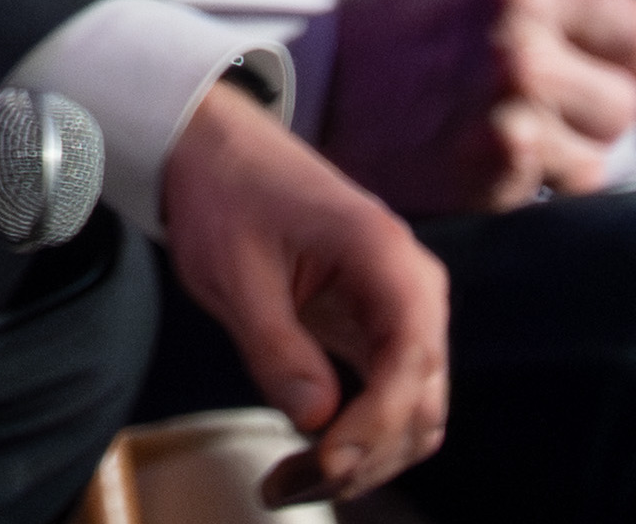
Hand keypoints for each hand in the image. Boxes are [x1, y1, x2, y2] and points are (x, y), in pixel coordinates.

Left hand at [162, 86, 449, 507]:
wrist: (215, 149)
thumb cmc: (224, 195)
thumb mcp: (235, 271)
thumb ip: (276, 345)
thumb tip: (316, 419)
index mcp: (388, 260)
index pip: (409, 365)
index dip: (372, 427)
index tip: (324, 464)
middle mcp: (413, 289)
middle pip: (421, 401)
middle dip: (366, 455)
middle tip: (294, 485)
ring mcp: (400, 311)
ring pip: (411, 410)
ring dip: (364, 456)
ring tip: (294, 481)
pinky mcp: (376, 329)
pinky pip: (388, 396)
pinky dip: (358, 433)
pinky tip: (310, 457)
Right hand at [320, 0, 635, 213]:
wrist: (308, 92)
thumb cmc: (379, 27)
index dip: (633, 54)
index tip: (614, 70)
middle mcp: (521, 45)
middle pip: (627, 96)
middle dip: (595, 106)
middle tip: (555, 110)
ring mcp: (513, 112)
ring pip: (604, 148)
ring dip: (572, 147)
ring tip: (521, 134)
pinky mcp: (501, 170)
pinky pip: (570, 184)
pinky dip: (544, 179)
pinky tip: (498, 160)